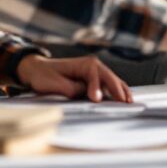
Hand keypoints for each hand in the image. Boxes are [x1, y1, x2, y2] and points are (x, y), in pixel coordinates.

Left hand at [16, 54, 132, 102]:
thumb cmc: (44, 76)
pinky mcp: (93, 79)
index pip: (95, 76)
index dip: (96, 88)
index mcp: (84, 64)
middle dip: (117, 89)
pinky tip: (124, 98)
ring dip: (121, 90)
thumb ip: (72, 89)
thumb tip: (87, 95)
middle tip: (125, 103)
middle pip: (110, 77)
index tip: (96, 100)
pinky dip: (117, 90)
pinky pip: (109, 84)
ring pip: (113, 80)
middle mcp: (92, 65)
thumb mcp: (55, 84)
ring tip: (129, 102)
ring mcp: (94, 72)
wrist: (37, 69)